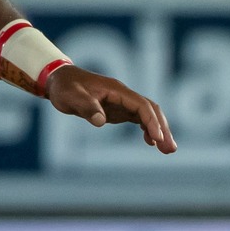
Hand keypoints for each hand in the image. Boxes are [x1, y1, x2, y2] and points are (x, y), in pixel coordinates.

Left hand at [45, 64, 176, 151]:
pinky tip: (151, 143)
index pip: (142, 105)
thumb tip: (100, 121)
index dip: (152, 122)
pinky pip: (140, 119)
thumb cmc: (65, 87)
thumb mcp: (71, 97)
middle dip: (163, 129)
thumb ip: (87, 107)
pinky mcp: (120, 109)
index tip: (157, 139)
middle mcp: (124, 95)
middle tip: (170, 150)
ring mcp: (123, 102)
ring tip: (167, 150)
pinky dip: (148, 130)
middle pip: (152, 111)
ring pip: (149, 115)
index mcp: (117, 90)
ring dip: (159, 131)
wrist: (59, 80)